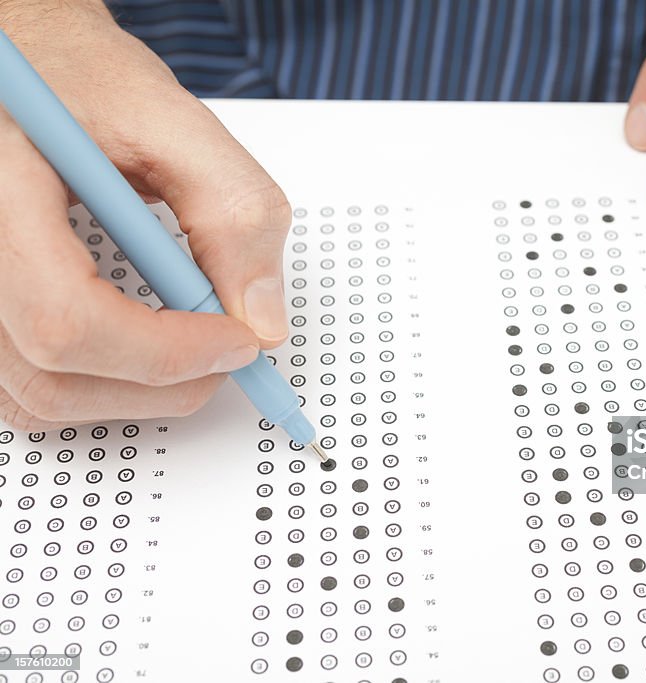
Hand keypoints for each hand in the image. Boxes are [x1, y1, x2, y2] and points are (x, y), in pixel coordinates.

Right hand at [0, 0, 290, 430]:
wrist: (27, 62)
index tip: (238, 341)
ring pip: (38, 398)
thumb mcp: (169, 118)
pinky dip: (98, 386)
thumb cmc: (78, 78)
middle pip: (53, 374)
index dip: (165, 351)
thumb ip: (232, 209)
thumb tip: (261, 319)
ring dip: (136, 394)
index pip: (68, 318)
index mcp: (0, 196)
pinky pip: (26, 387)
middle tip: (229, 350)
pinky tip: (142, 344)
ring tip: (192, 344)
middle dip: (165, 382)